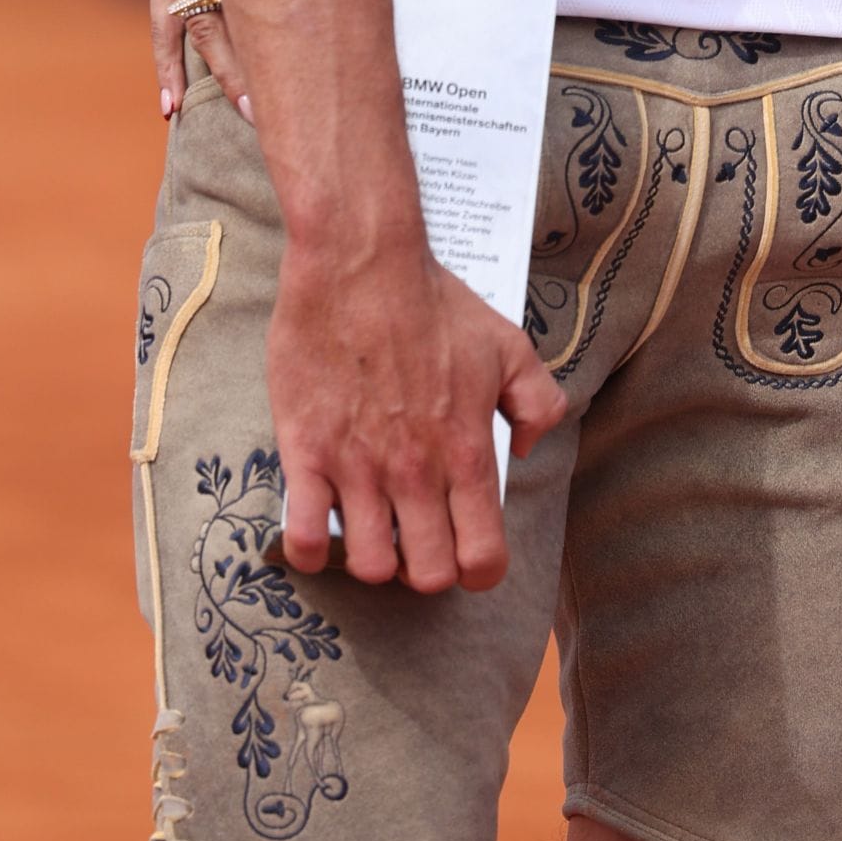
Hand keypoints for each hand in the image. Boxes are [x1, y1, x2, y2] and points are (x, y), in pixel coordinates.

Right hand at [271, 238, 567, 593]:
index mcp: (466, 450)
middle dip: (427, 568)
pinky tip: (323, 524)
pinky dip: (313, 548)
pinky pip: (305, 537)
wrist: (362, 265)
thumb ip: (536, 402)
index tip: (468, 553)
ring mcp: (358, 467)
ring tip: (375, 526)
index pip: (482, 556)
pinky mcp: (306, 454)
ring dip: (374, 559)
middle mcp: (415, 471)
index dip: (480, 569)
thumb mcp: (509, 345)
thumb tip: (526, 447)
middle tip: (419, 537)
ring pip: (369, 567)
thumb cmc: (434, 302)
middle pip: (427, 576)